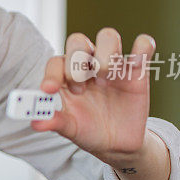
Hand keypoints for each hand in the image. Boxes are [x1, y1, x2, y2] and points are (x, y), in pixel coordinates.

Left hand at [32, 28, 156, 166]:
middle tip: (80, 88)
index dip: (51, 73)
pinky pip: (144, 46)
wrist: (117, 144)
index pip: (55, 62)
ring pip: (108, 36)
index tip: (49, 90)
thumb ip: (55, 122)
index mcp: (66, 76)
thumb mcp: (71, 129)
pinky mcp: (137, 71)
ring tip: (105, 81)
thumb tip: (35, 123)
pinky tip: (136, 64)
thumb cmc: (88, 130)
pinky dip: (143, 47)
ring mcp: (112, 65)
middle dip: (77, 62)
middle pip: (78, 41)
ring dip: (105, 55)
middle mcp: (87, 65)